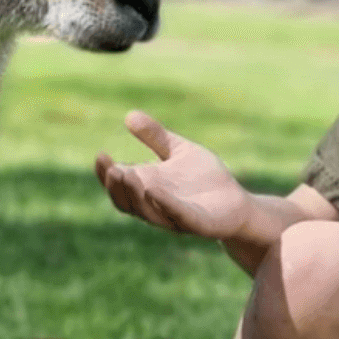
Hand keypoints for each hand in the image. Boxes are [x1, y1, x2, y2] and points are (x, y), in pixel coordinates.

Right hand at [95, 110, 251, 240]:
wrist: (237, 202)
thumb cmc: (205, 178)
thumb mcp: (178, 150)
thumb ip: (156, 136)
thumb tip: (129, 115)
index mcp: (148, 188)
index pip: (119, 185)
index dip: (105, 174)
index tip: (101, 155)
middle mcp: (156, 206)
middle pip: (126, 202)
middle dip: (116, 187)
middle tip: (111, 169)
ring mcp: (175, 217)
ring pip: (147, 212)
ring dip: (134, 195)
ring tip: (126, 175)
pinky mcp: (198, 224)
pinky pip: (178, 216)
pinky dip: (166, 204)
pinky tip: (155, 190)